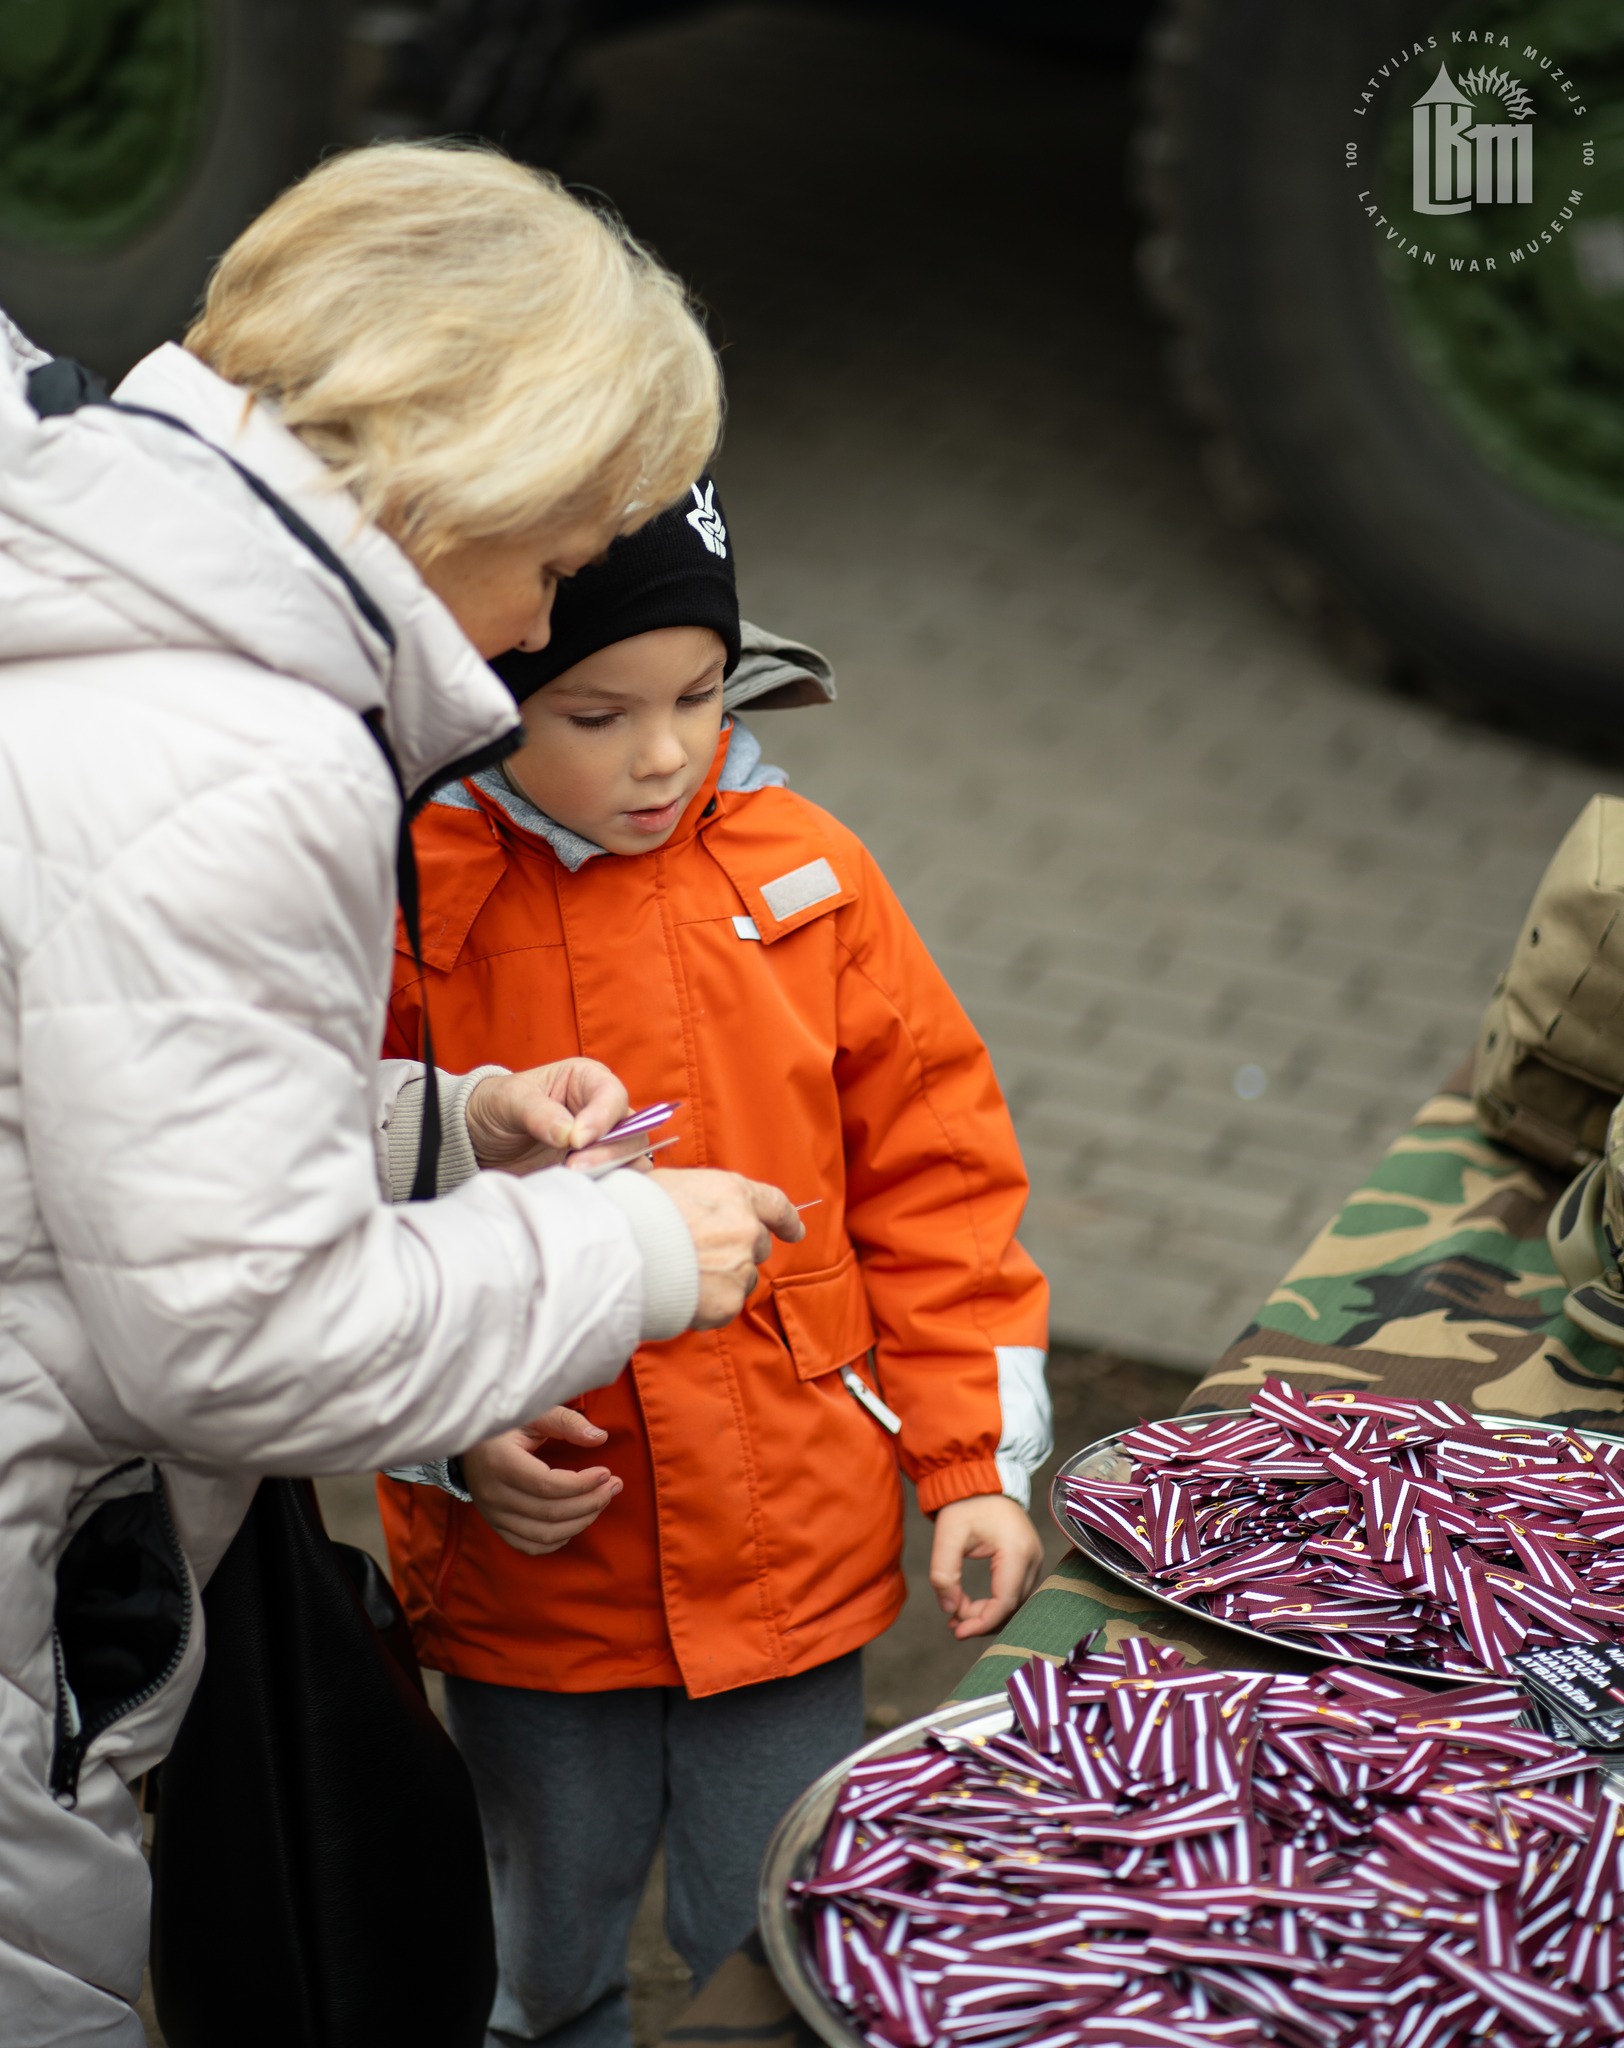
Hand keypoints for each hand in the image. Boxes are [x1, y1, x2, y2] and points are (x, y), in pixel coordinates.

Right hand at [461, 1406, 620, 1555]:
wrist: (467, 1443)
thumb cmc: (505, 1423)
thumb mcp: (533, 1412)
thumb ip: (566, 1422)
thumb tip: (600, 1438)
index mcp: (499, 1463)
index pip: (547, 1485)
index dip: (582, 1484)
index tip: (606, 1472)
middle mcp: (492, 1494)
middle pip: (550, 1513)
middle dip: (591, 1502)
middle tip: (615, 1486)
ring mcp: (492, 1514)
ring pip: (544, 1535)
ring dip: (581, 1521)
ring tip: (602, 1501)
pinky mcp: (496, 1526)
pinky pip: (530, 1545)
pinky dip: (559, 1539)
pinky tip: (577, 1520)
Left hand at [465, 1060, 629, 1172]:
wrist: (481, 1140)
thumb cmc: (498, 1106)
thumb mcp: (509, 1101)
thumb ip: (539, 1113)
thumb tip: (568, 1133)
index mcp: (588, 1080)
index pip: (612, 1096)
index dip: (601, 1119)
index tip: (576, 1141)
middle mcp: (603, 1111)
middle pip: (631, 1131)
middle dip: (608, 1152)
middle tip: (573, 1167)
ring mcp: (602, 1144)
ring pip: (632, 1160)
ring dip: (611, 1173)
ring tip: (575, 1181)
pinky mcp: (596, 1171)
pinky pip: (619, 1181)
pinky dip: (608, 1188)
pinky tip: (580, 1193)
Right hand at [647, 1168, 803, 1329]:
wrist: (617, 1253)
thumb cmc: (632, 1212)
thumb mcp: (667, 1184)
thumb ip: (696, 1197)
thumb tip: (693, 1206)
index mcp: (733, 1193)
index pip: (775, 1205)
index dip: (787, 1220)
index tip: (795, 1231)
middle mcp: (745, 1229)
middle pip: (759, 1245)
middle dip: (739, 1252)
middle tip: (703, 1256)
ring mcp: (739, 1268)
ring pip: (742, 1279)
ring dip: (721, 1280)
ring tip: (681, 1276)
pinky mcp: (727, 1303)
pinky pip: (724, 1307)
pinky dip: (706, 1306)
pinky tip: (679, 1294)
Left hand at [929, 1494, 1043, 1640]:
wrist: (980, 1480)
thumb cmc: (965, 1504)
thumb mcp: (947, 1536)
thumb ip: (944, 1575)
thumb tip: (949, 1610)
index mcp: (1016, 1551)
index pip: (1004, 1602)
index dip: (981, 1623)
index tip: (957, 1631)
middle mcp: (1033, 1558)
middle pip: (1012, 1606)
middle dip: (981, 1620)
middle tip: (952, 1624)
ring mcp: (1034, 1559)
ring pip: (1014, 1602)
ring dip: (987, 1613)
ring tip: (957, 1615)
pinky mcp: (1028, 1560)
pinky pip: (1014, 1591)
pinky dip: (994, 1602)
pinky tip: (970, 1606)